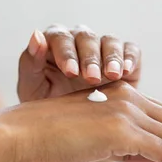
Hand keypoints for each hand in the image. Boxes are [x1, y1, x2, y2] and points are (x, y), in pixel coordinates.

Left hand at [18, 25, 140, 102]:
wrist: (70, 127)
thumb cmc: (44, 103)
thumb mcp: (31, 86)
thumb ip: (31, 61)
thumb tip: (36, 34)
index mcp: (53, 42)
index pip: (59, 37)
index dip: (66, 52)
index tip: (70, 72)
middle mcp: (78, 40)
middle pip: (86, 37)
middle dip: (89, 57)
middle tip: (91, 78)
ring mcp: (102, 48)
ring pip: (109, 41)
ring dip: (112, 57)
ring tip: (112, 75)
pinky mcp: (124, 58)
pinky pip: (131, 50)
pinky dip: (130, 57)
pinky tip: (126, 72)